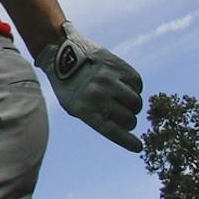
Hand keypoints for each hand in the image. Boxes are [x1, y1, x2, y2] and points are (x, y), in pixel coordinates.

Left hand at [39, 22, 143, 151]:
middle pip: (128, 119)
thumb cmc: (68, 84)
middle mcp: (98, 95)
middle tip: (123, 116)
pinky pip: (137, 84)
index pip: (110, 130)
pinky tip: (122, 84)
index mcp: (84, 109)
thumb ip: (95, 117)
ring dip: (133, 104)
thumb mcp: (73, 105)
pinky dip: (134, 87)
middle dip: (128, 121)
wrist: (60, 51)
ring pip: (136, 102)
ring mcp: (109, 80)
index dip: (126, 141)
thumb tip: (122, 126)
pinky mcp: (119, 67)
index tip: (138, 147)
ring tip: (121, 99)